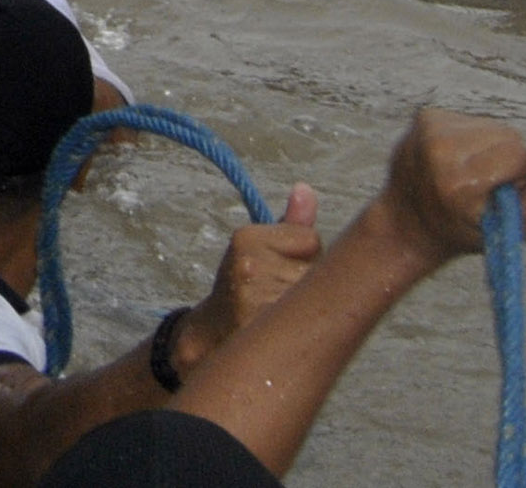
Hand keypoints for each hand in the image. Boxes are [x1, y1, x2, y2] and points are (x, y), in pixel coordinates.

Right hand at [175, 184, 323, 370]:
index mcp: (247, 239)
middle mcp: (249, 265)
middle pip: (314, 267)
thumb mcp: (260, 249)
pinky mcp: (261, 328)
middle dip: (306, 280)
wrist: (211, 336)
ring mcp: (254, 298)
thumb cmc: (243, 287)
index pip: (310, 238)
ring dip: (304, 305)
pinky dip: (300, 324)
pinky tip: (280, 327)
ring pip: (312, 294)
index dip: (302, 256)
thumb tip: (306, 188)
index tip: (280, 267)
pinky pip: (305, 319)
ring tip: (276, 309)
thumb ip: (291, 223)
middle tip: (279, 292)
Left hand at [376, 108, 525, 265]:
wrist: (407, 223)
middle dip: (506, 161)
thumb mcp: (515, 229)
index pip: (519, 156)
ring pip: (494, 127)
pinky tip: (455, 160)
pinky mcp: (425, 116)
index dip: (518, 180)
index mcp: (457, 182)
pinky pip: (474, 120)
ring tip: (467, 173)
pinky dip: (473, 140)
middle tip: (481, 186)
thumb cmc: (466, 230)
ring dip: (491, 149)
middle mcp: (438, 150)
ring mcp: (428, 129)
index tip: (494, 197)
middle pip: (509, 137)